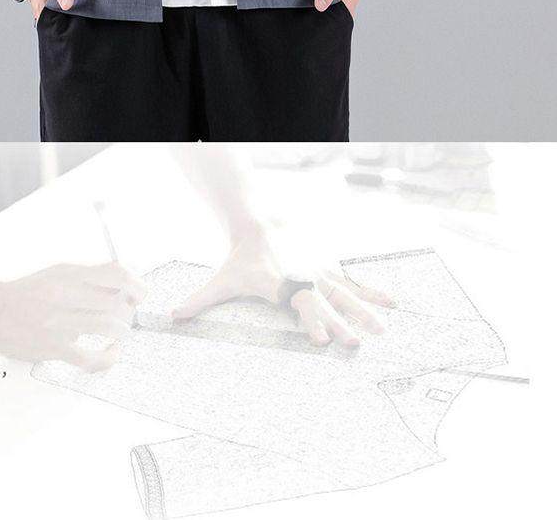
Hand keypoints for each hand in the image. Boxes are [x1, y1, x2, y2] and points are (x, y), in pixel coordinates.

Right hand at [0, 261, 145, 366]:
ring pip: (107, 326)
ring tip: (120, 332)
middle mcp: (66, 294)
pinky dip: (108, 358)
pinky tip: (111, 353)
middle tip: (129, 316)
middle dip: (130, 311)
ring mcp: (60, 322)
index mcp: (70, 273)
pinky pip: (89, 358)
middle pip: (116, 301)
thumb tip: (122, 286)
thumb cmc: (28, 291)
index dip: (136, 284)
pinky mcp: (53, 347)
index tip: (142, 293)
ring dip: (122, 331)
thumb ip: (88, 278)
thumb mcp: (58, 272)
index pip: (115, 273)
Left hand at [171, 227, 392, 347]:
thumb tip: (172, 316)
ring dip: (365, 312)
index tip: (321, 341)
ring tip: (383, 331)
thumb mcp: (222, 280)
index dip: (309, 322)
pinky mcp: (328, 266)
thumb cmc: (240, 259)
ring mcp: (319, 271)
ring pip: (346, 293)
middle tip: (356, 344)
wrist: (259, 222)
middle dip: (342, 324)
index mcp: (280, 285)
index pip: (297, 305)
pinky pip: (354, 281)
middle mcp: (303, 278)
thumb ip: (200, 300)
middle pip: (325, 303)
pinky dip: (374, 292)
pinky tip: (393, 304)